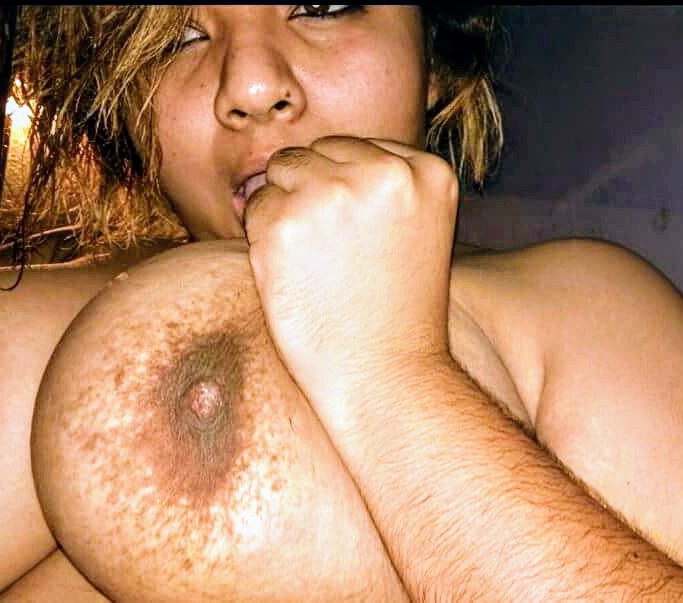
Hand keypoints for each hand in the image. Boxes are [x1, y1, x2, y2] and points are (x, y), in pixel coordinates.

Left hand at [243, 135, 458, 433]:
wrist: (387, 377)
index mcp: (427, 171)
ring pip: (281, 172)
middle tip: (336, 257)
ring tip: (318, 264)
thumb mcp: (418, 229)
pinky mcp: (284, 223)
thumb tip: (311, 155)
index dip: (348, 195)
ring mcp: (331, 194)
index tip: (360, 241)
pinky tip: (296, 277)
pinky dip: (264, 240)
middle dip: (313, 194)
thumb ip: (381, 185)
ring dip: (286, 211)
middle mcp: (383, 172)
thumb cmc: (397, 311)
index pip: (358, 150)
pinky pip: (255, 208)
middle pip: (317, 153)